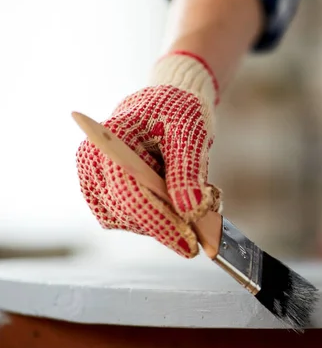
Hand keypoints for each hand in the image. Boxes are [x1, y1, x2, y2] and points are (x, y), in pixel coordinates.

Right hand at [76, 52, 220, 257]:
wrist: (168, 104)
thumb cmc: (178, 110)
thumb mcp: (190, 133)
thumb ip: (188, 172)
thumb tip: (191, 210)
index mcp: (110, 139)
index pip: (130, 192)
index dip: (160, 222)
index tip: (189, 244)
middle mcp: (93, 161)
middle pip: (125, 212)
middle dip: (166, 224)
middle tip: (203, 226)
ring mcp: (94, 179)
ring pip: (126, 221)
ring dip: (161, 221)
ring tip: (191, 200)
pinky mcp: (103, 192)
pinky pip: (127, 219)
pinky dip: (153, 219)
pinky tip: (174, 202)